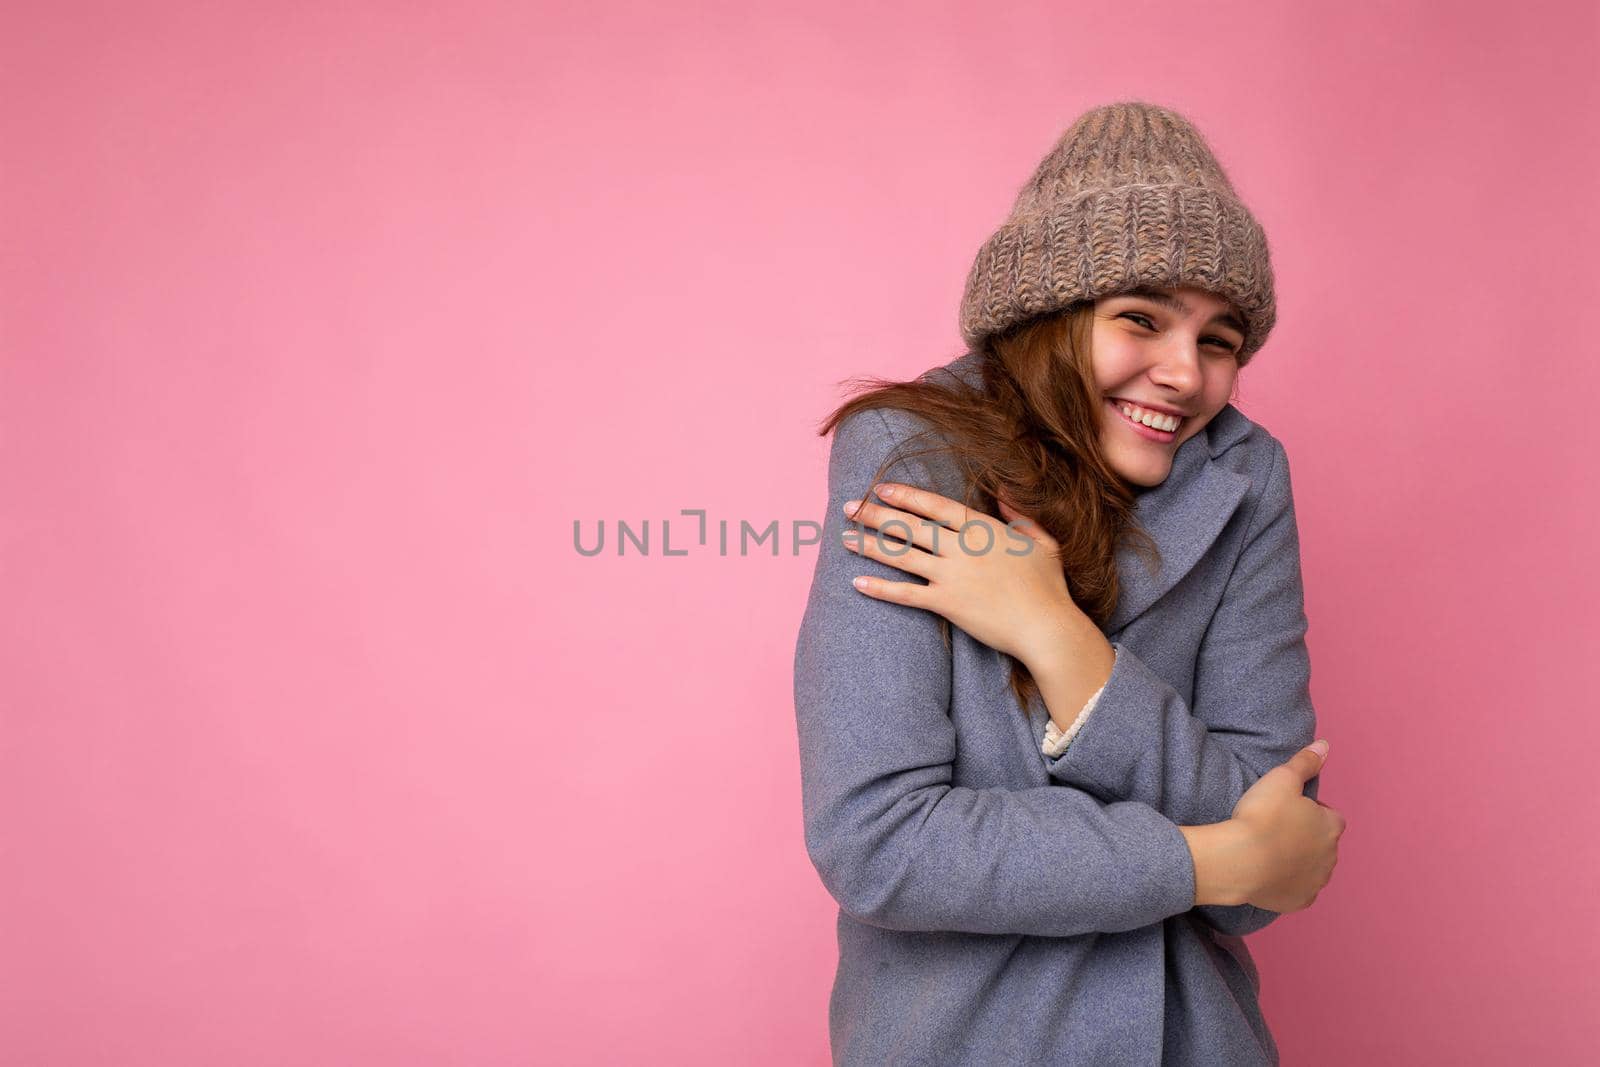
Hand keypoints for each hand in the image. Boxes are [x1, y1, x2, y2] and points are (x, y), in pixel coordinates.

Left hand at [840, 482, 1081, 663]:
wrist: (1046, 627)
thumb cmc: (1048, 587)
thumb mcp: (1042, 542)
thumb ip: (1021, 517)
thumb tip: (1004, 495)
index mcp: (983, 529)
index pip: (935, 506)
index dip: (906, 495)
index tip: (882, 488)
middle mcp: (962, 548)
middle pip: (910, 526)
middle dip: (875, 515)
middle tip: (848, 507)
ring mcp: (952, 575)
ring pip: (902, 555)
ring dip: (869, 546)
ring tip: (843, 538)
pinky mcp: (946, 604)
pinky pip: (906, 594)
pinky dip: (880, 588)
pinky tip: (857, 583)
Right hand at [1229, 741, 1346, 911]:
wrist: (1240, 860)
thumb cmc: (1261, 816)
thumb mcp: (1281, 778)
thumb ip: (1305, 762)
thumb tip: (1325, 746)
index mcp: (1330, 825)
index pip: (1330, 816)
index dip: (1310, 812)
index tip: (1287, 811)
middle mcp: (1331, 855)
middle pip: (1323, 843)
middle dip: (1305, 838)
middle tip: (1274, 830)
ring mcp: (1317, 881)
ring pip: (1313, 868)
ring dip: (1298, 861)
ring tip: (1269, 852)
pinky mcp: (1300, 901)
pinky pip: (1299, 891)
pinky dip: (1288, 884)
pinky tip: (1269, 875)